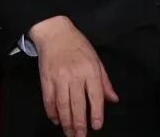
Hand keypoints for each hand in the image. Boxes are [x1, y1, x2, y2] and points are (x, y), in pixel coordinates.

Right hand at [29, 16, 118, 135]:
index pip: (95, 95)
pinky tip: (56, 120)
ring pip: (63, 106)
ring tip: (69, 133)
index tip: (96, 126)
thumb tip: (113, 99)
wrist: (55, 33)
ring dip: (66, 122)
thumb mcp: (96, 59)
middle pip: (77, 105)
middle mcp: (75, 74)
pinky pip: (49, 100)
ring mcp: (59, 77)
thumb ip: (104, 81)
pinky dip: (52, 112)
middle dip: (79, 124)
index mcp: (90, 69)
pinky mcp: (46, 79)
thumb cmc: (78, 45)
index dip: (96, 113)